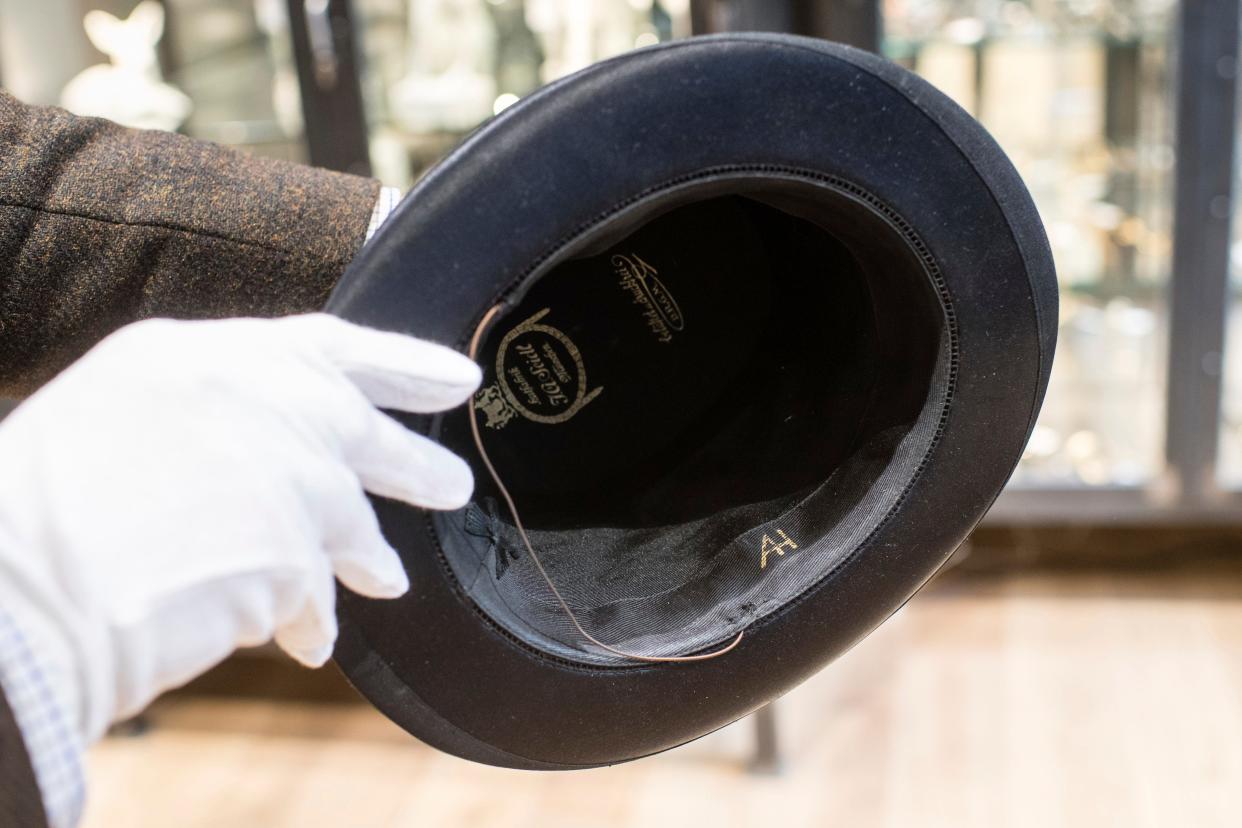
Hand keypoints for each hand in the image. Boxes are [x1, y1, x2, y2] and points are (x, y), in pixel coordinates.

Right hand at [0, 314, 479, 742]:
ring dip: (369, 554)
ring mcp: (283, 475)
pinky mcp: (296, 556)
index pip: (327, 345)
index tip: (458, 377)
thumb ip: (209, 424)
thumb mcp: (117, 422)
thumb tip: (261, 463)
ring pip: (350, 518)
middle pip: (360, 428)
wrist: (12, 598)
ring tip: (391, 576)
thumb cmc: (37, 518)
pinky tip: (307, 639)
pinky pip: (314, 598)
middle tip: (455, 485)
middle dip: (412, 462)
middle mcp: (254, 403)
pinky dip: (308, 619)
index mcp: (197, 355)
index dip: (402, 361)